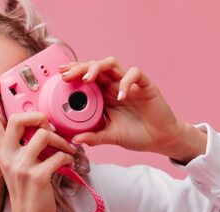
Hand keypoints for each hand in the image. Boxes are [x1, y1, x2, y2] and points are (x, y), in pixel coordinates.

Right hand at [0, 76, 78, 211]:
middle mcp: (7, 157)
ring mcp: (21, 167)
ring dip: (61, 140)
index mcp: (2, 152)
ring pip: (42, 135)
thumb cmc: (29, 193)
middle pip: (16, 120)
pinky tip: (69, 165)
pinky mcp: (37, 177)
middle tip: (48, 126)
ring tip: (68, 148)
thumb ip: (23, 146)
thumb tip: (39, 127)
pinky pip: (58, 156)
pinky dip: (68, 158)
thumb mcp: (19, 166)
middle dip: (37, 117)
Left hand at [59, 56, 186, 154]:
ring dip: (97, 68)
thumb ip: (93, 137)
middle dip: (80, 68)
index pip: (86, 77)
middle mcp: (114, 85)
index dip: (74, 73)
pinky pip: (135, 74)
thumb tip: (74, 140)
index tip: (60, 76)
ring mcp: (130, 84)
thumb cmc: (135, 135)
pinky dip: (126, 82)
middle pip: (95, 66)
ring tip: (87, 79)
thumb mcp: (110, 137)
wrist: (159, 140)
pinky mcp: (145, 86)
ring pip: (112, 64)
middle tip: (67, 76)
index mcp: (104, 95)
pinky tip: (120, 96)